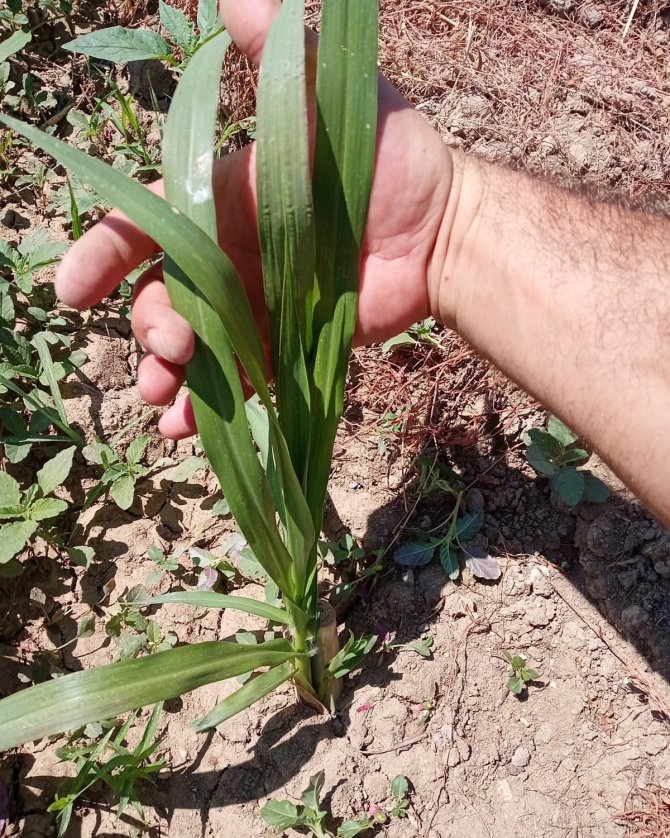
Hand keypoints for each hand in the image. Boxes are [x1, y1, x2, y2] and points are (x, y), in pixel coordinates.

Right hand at [55, 0, 454, 438]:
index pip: (145, 230)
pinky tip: (192, 430)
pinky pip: (237, 381)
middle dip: (149, 329)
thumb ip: (282, 49)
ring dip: (168, 378)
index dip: (102, 258)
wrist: (444, 229)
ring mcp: (255, 306)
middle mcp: (228, 257)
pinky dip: (210, 408)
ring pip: (192, 348)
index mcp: (219, 203)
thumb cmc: (389, 158)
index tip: (72, 291)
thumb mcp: (332, 91)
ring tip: (167, 403)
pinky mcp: (284, 346)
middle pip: (162, 299)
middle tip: (166, 353)